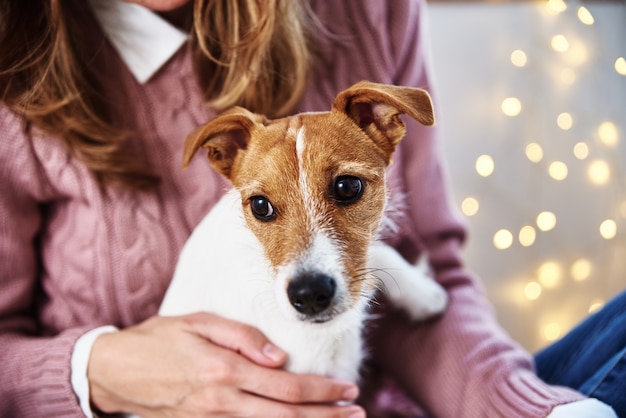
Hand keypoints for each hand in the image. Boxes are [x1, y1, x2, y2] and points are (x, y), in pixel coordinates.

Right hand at [87, 313, 363, 416]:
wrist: (115, 372)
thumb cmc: (160, 340)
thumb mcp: (199, 322)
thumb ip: (243, 337)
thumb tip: (281, 357)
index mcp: (224, 371)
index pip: (287, 387)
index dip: (321, 391)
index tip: (348, 389)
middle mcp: (221, 403)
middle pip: (285, 417)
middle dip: (326, 417)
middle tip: (357, 412)